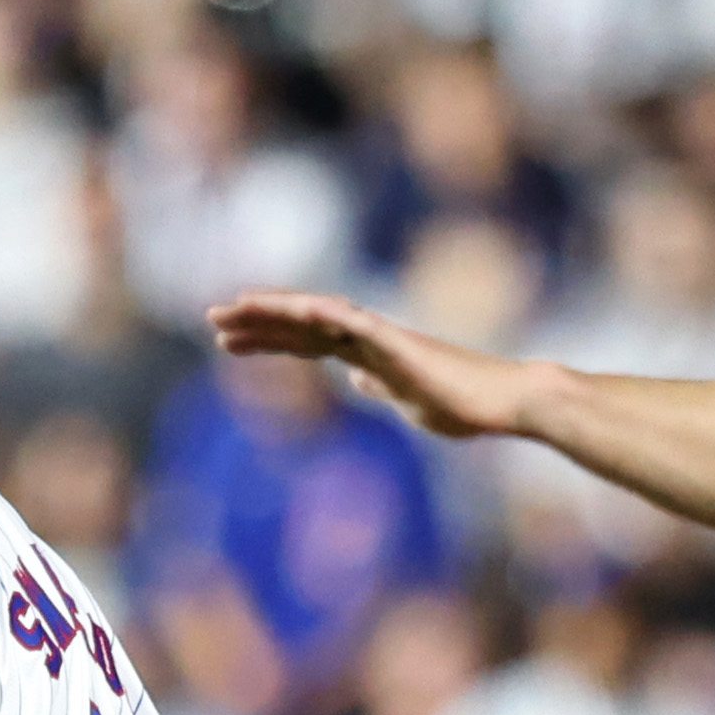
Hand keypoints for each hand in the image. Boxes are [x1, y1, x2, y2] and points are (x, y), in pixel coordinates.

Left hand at [205, 289, 544, 441]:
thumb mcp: (408, 401)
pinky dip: (323, 314)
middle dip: (256, 323)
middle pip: (300, 325)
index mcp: (367, 355)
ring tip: (231, 311)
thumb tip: (354, 379)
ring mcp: (382, 337)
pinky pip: (353, 323)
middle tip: (211, 321)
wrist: (503, 401)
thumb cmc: (464, 404)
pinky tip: (292, 310)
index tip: (228, 342)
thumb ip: (380, 387)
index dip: (266, 339)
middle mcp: (368, 338)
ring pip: (317, 316)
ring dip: (275, 313)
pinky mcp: (399, 342)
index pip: (305, 342)